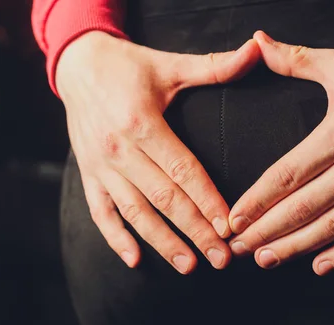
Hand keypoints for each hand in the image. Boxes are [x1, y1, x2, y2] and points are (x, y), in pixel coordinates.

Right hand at [57, 32, 260, 272]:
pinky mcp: (88, 174)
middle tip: (221, 258)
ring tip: (188, 265)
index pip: (182, 170)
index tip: (230, 226)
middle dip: (195, 231)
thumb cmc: (129, 66)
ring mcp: (100, 166)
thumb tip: (255, 50)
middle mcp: (119, 149)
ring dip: (161, 242)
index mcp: (142, 123)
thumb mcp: (170, 64)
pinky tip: (135, 260)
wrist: (77, 64)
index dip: (207, 199)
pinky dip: (115, 238)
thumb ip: (214, 66)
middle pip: (163, 198)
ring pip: (134, 212)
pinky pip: (100, 212)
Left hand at [228, 31, 333, 274]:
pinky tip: (321, 266)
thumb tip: (256, 42)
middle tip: (239, 249)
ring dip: (297, 247)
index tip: (234, 220)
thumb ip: (294, 59)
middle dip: (267, 231)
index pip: (287, 175)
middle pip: (303, 208)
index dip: (256, 201)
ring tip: (268, 260)